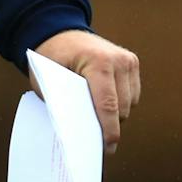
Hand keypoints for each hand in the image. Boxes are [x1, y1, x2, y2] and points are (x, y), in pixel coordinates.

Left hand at [32, 29, 139, 153]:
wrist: (59, 32)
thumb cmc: (51, 58)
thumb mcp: (48, 82)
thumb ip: (63, 105)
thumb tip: (79, 135)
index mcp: (97, 62)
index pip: (107, 105)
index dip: (108, 131)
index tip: (107, 149)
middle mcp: (117, 60)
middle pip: (122, 108)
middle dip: (110, 125)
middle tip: (95, 139)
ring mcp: (127, 60)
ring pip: (130, 104)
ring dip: (116, 114)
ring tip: (96, 116)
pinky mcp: (132, 62)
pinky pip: (133, 94)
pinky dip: (121, 102)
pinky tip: (104, 101)